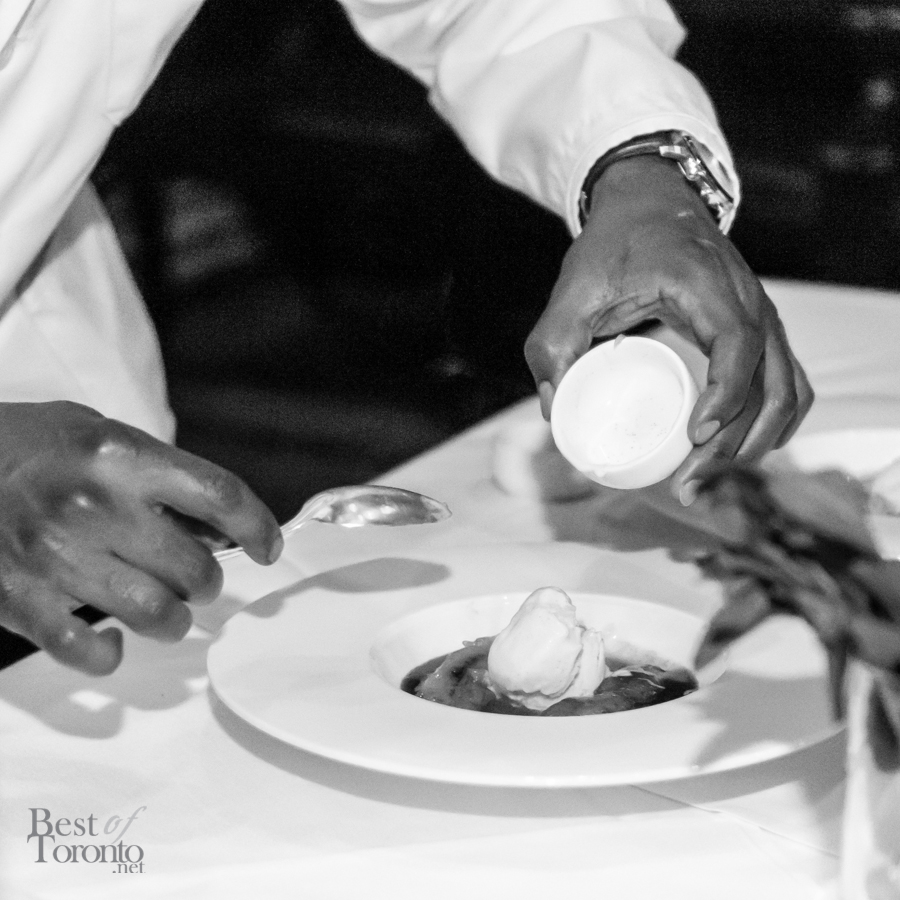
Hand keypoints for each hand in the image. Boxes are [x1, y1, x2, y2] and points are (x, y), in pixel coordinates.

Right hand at [0, 402, 282, 674]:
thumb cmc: (35, 447)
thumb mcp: (106, 438)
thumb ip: (167, 479)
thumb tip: (223, 531)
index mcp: (121, 455)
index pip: (220, 496)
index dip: (259, 527)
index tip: (268, 546)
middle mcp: (93, 504)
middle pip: (195, 568)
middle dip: (206, 578)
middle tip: (194, 574)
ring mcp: (53, 555)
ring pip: (157, 613)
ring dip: (172, 617)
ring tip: (164, 607)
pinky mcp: (16, 598)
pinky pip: (86, 649)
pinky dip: (110, 654)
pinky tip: (113, 642)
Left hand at [525, 154, 812, 503]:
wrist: (651, 201)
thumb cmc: (615, 243)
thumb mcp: (574, 287)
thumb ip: (552, 342)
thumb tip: (552, 408)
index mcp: (707, 284)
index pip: (739, 343)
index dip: (725, 395)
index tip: (695, 435)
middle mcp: (749, 300)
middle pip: (769, 383)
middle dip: (734, 443)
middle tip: (688, 483)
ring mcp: (764, 316)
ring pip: (788, 390)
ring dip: (757, 443)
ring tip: (707, 478)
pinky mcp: (763, 331)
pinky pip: (791, 383)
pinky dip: (774, 423)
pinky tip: (744, 453)